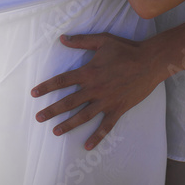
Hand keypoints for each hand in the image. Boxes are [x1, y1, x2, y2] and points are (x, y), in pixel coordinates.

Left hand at [30, 33, 161, 149]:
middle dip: (52, 110)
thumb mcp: (103, 40)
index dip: (47, 87)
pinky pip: (105, 126)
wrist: (150, 62)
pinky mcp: (118, 109)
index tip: (34, 93)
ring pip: (83, 116)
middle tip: (39, 118)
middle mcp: (94, 89)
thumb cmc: (126, 49)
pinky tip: (87, 146)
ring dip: (68, 124)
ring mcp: (106, 101)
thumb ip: (81, 41)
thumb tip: (62, 39)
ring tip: (56, 131)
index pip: (62, 81)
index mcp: (88, 72)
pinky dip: (96, 137)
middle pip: (68, 102)